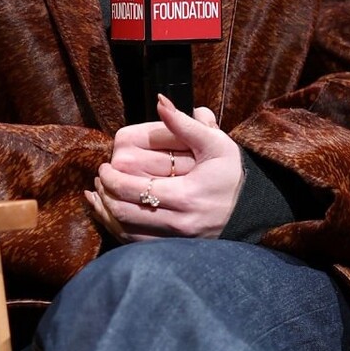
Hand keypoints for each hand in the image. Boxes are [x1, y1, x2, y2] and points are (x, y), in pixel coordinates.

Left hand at [85, 94, 245, 241]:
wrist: (250, 209)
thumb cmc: (230, 173)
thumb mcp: (216, 144)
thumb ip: (185, 124)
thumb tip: (160, 101)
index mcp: (186, 196)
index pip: (133, 189)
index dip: (111, 178)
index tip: (105, 166)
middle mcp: (179, 222)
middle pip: (124, 212)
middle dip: (105, 194)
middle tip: (101, 178)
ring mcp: (176, 240)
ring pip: (126, 232)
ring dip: (106, 213)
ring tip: (99, 195)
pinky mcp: (173, 248)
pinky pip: (135, 244)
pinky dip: (116, 229)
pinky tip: (107, 214)